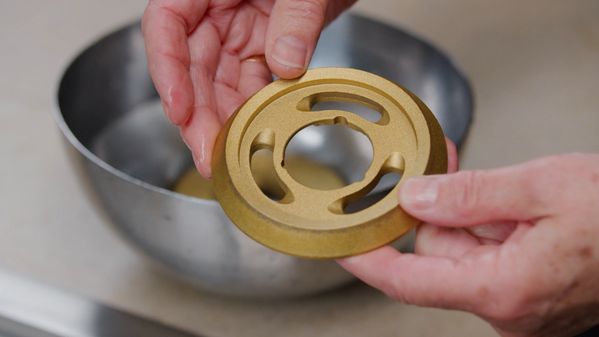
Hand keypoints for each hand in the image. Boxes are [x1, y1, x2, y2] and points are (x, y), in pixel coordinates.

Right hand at [142, 0, 355, 176]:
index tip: (179, 110)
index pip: (166, 24)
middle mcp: (213, 12)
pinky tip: (253, 135)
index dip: (167, 70)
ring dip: (220, 122)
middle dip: (197, 115)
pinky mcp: (258, 50)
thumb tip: (286, 63)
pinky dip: (250, 111)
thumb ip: (295, 17)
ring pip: (216, 84)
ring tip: (227, 156)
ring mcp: (235, 33)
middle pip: (191, 66)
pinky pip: (247, 85)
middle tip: (207, 153)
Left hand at [339, 153, 598, 336]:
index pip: (408, 280)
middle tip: (453, 173)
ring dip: (471, 213)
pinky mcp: (527, 293)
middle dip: (442, 211)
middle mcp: (505, 307)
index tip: (339, 246)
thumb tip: (416, 197)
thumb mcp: (543, 187)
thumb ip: (471, 195)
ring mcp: (517, 303)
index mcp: (502, 289)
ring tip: (507, 190)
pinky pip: (486, 254)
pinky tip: (508, 204)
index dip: (367, 261)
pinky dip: (487, 225)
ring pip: (462, 250)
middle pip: (436, 254)